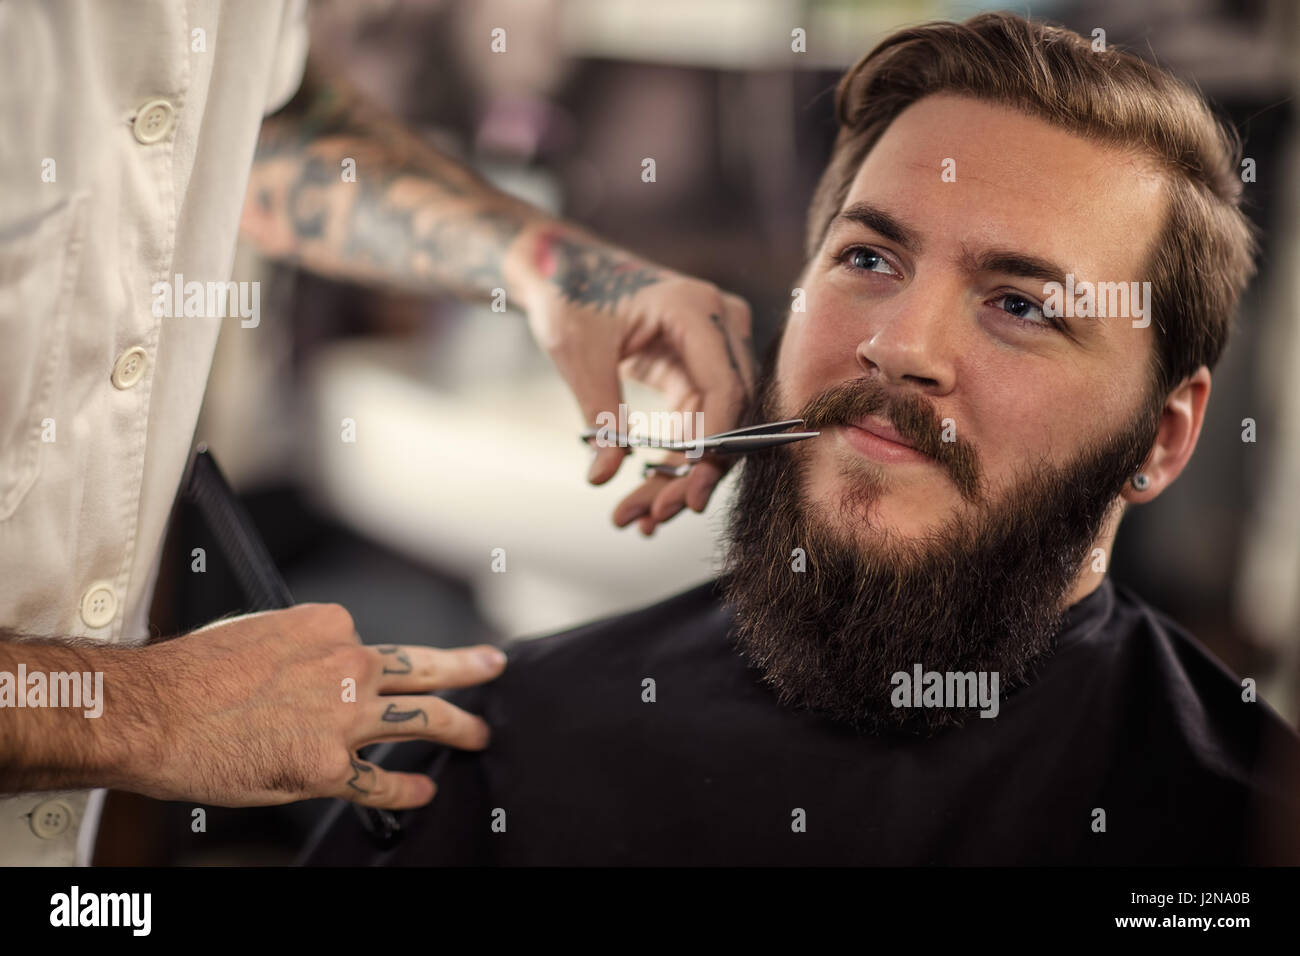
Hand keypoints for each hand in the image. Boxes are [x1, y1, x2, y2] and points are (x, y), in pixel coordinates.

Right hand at [128, 604, 504, 809]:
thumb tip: (313, 667)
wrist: (150, 711)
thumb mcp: (256, 630)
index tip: (385, 668)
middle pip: (424, 668)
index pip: (369, 643)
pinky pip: (381, 782)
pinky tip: (421, 791)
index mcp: (328, 626)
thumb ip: (300, 649)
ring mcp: (344, 716)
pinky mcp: (328, 765)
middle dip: (467, 668)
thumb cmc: (189, 673)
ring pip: (421, 720)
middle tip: (492, 667)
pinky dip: (406, 790)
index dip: (370, 662)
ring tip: (477, 735)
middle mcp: (347, 665)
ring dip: (458, 727)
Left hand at [514, 226, 756, 533]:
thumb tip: (603, 477)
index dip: (713, 441)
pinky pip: (696, 427)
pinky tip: (649, 500)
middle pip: (727, 414)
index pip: (725, 383)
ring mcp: (714, 349)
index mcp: (696, 308)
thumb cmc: (570, 294)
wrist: (562, 270)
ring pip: (713, 429)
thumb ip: (599, 413)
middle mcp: (719, 325)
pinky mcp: (697, 371)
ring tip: (641, 519)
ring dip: (681, 477)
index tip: (689, 489)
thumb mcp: (579, 352)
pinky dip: (673, 463)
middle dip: (694, 472)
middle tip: (657, 516)